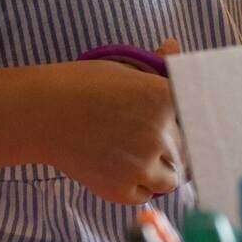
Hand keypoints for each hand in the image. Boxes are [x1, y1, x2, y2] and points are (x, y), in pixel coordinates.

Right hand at [41, 61, 184, 204]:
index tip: (189, 118)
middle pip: (189, 147)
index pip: (199, 112)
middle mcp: (160, 134)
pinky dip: (142, 185)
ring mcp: (143, 165)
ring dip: (164, 167)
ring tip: (143, 155)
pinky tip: (126, 168)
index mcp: (165, 97)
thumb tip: (174, 47)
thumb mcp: (124, 68)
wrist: (41, 114)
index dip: (194, 117)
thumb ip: (157, 65)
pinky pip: (148, 193)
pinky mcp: (123, 190)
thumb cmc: (82, 84)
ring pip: (173, 176)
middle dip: (178, 143)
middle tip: (159, 137)